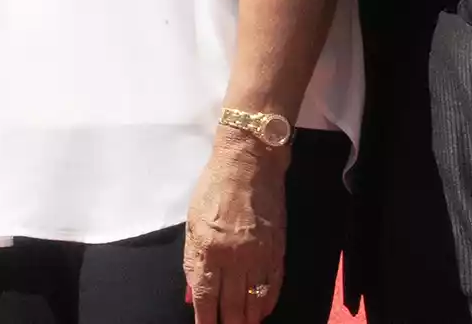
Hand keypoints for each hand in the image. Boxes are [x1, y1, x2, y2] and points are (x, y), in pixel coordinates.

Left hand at [185, 135, 288, 323]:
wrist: (250, 164)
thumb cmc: (214, 188)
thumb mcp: (193, 222)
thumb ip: (193, 259)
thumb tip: (194, 292)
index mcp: (208, 248)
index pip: (206, 296)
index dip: (206, 319)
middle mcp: (235, 257)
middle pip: (232, 305)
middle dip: (228, 323)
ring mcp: (259, 255)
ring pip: (254, 300)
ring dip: (248, 318)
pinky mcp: (278, 250)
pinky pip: (273, 286)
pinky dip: (267, 302)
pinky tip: (262, 311)